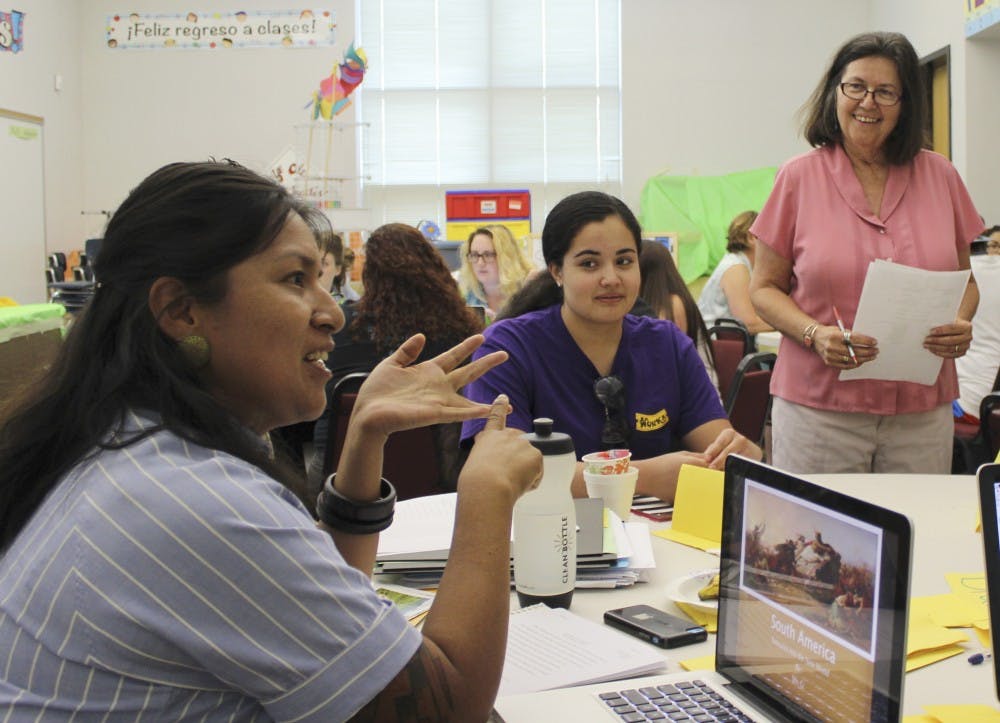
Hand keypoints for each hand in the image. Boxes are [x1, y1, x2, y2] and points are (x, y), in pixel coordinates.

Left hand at [351, 334, 507, 438]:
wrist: (368, 413)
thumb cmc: (377, 391)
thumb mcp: (391, 363)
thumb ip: (407, 351)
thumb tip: (422, 336)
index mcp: (427, 372)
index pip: (453, 356)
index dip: (467, 347)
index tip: (481, 337)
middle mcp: (437, 386)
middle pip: (467, 372)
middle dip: (486, 364)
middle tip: (505, 354)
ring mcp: (439, 401)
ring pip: (469, 399)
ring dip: (488, 402)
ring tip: (507, 403)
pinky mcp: (435, 414)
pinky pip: (460, 413)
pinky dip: (476, 413)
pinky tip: (491, 412)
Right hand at [460, 394, 542, 500]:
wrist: (487, 487)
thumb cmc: (476, 482)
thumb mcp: (475, 461)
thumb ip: (486, 453)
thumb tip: (492, 455)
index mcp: (489, 437)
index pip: (495, 417)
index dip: (499, 406)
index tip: (503, 397)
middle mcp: (507, 435)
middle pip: (518, 445)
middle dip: (518, 459)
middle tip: (506, 475)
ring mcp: (523, 444)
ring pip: (528, 461)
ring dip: (523, 472)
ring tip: (509, 481)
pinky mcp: (536, 454)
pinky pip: (537, 472)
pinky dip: (531, 481)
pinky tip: (518, 484)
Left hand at [702, 427, 761, 469]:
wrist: (748, 450)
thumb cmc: (728, 448)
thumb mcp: (719, 445)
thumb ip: (711, 451)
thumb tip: (702, 459)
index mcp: (729, 434)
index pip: (720, 443)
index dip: (712, 451)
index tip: (707, 459)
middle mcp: (740, 439)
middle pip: (728, 452)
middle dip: (719, 461)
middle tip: (712, 468)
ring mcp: (749, 449)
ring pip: (736, 460)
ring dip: (727, 467)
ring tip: (720, 473)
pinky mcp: (754, 459)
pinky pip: (743, 466)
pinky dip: (735, 471)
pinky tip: (729, 474)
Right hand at [812, 325, 877, 367]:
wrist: (815, 338)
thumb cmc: (830, 333)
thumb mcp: (840, 330)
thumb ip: (851, 336)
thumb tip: (867, 341)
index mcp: (835, 336)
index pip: (854, 339)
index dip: (866, 341)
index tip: (875, 342)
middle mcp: (831, 347)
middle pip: (854, 351)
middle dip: (868, 351)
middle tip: (876, 351)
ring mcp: (830, 356)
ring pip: (851, 360)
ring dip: (864, 359)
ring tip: (871, 356)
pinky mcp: (829, 362)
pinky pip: (845, 366)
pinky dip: (855, 364)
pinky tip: (861, 361)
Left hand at [924, 318, 972, 358]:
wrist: (960, 328)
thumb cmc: (952, 323)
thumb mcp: (950, 320)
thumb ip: (943, 324)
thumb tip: (929, 330)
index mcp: (967, 327)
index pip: (952, 328)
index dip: (941, 330)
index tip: (930, 331)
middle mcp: (968, 337)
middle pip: (950, 340)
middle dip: (936, 341)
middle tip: (926, 340)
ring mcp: (966, 346)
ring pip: (949, 348)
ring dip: (936, 348)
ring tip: (927, 345)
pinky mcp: (962, 353)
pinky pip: (950, 355)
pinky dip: (940, 353)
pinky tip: (932, 350)